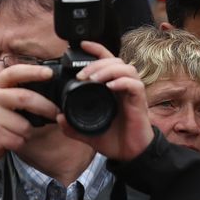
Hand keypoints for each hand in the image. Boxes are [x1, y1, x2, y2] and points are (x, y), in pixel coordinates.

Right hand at [0, 63, 59, 164]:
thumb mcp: (1, 99)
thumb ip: (17, 89)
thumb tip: (44, 83)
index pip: (14, 72)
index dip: (33, 71)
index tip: (50, 73)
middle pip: (24, 97)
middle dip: (45, 106)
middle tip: (56, 112)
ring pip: (24, 125)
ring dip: (29, 131)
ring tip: (20, 132)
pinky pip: (19, 139)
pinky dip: (21, 142)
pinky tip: (13, 140)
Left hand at [59, 42, 153, 161]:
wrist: (131, 155)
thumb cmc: (115, 139)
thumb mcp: (88, 132)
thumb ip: (73, 126)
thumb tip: (59, 117)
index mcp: (113, 88)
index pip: (107, 60)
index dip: (96, 49)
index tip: (81, 44)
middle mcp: (124, 86)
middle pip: (115, 60)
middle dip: (97, 63)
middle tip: (82, 75)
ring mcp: (133, 93)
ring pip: (125, 68)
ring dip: (108, 70)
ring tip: (94, 79)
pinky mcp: (140, 102)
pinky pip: (135, 85)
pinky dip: (122, 82)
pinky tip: (111, 87)